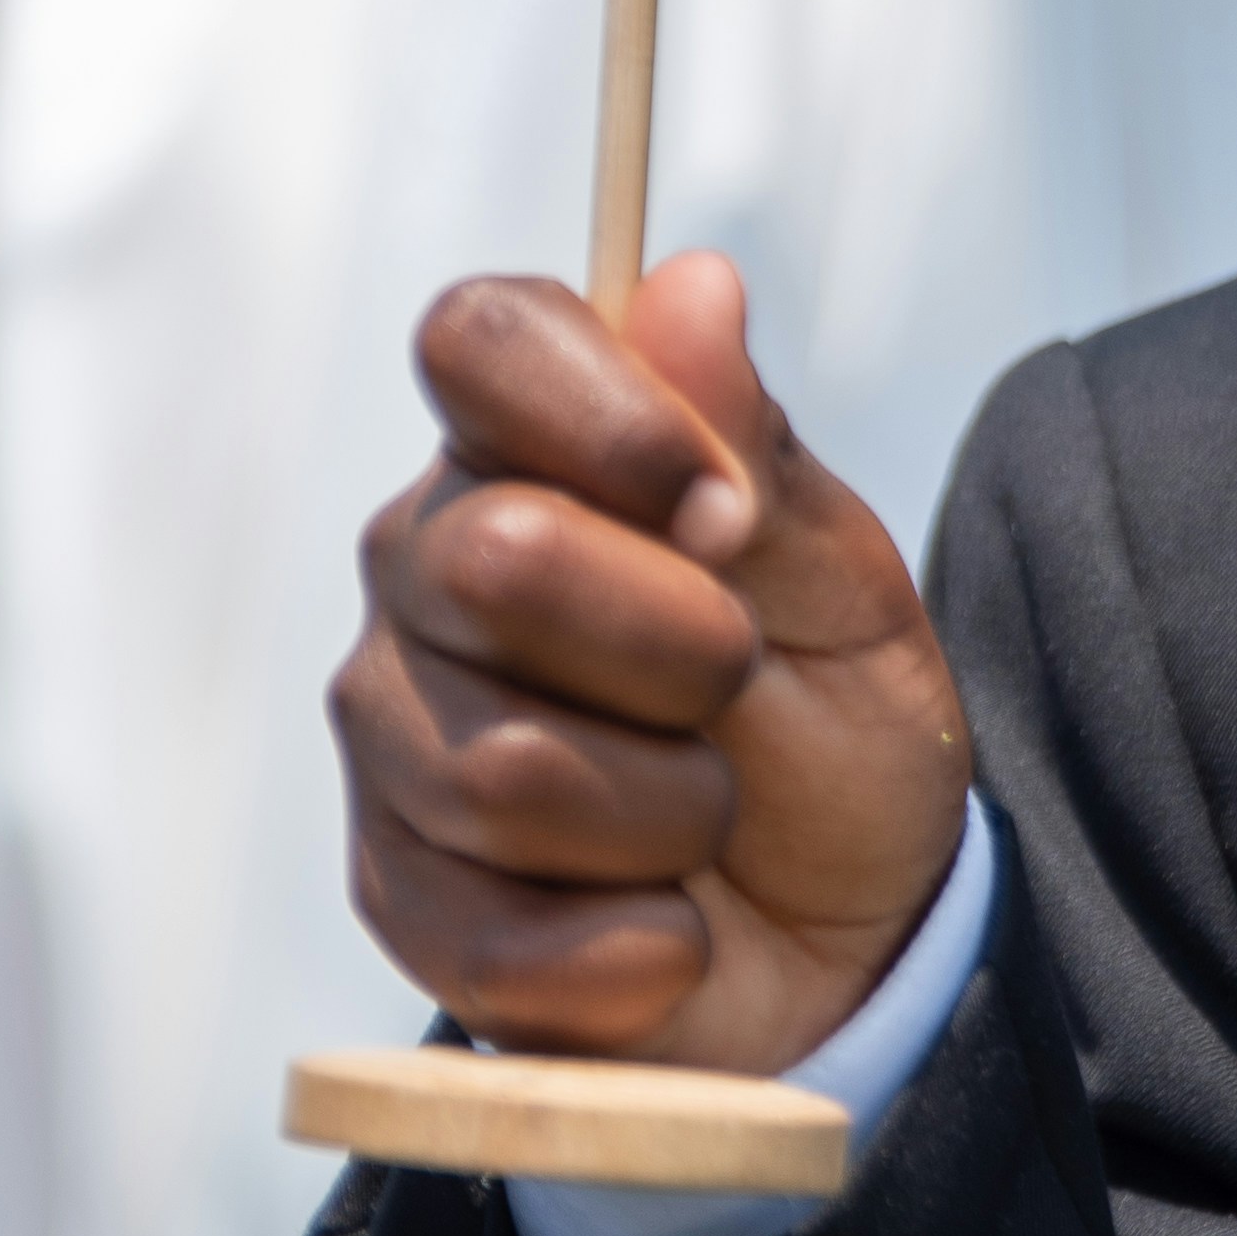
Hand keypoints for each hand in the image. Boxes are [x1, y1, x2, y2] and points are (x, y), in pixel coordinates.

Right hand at [334, 252, 972, 1078]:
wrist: (843, 944)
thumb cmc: (827, 724)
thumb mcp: (843, 587)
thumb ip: (757, 450)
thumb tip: (693, 284)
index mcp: (526, 449)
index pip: (480, 338)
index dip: (600, 412)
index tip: (718, 507)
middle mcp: (425, 566)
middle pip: (494, 558)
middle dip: (676, 647)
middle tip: (736, 682)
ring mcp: (394, 731)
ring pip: (502, 768)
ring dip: (668, 813)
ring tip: (704, 819)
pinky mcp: (395, 895)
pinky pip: (490, 934)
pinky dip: (627, 951)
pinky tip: (668, 935)